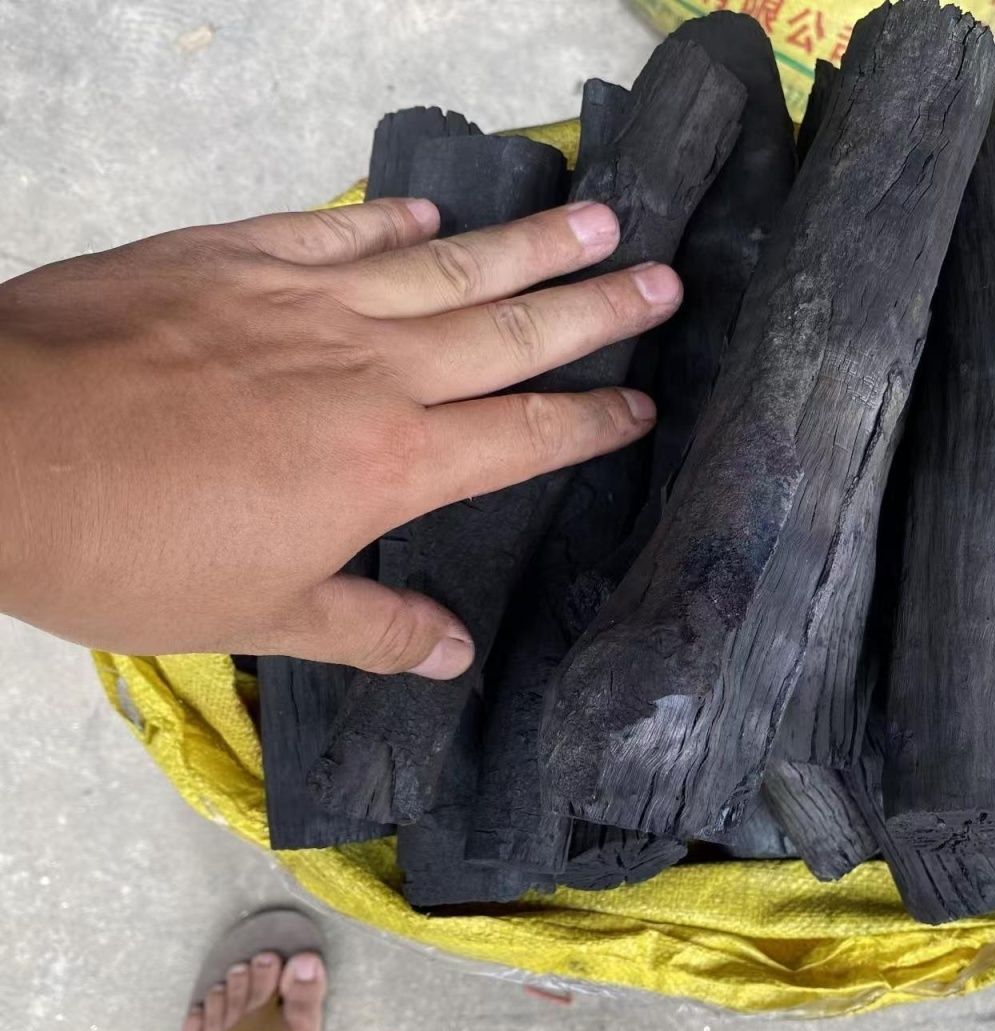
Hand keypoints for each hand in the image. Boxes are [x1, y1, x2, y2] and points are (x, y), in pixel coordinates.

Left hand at [0, 199, 680, 675]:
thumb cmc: (131, 551)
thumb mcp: (260, 613)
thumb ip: (371, 626)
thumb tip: (457, 653)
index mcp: (389, 462)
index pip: (522, 436)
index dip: (590, 421)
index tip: (641, 405)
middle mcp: (372, 370)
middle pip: (509, 333)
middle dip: (596, 309)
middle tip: (663, 281)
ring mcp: (309, 301)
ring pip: (446, 266)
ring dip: (528, 245)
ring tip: (599, 217)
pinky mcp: (241, 255)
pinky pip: (341, 231)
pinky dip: (392, 222)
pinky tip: (430, 213)